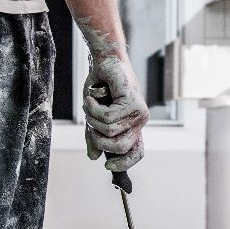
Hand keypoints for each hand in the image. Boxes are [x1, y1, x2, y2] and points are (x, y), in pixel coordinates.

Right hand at [82, 53, 148, 171]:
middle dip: (99, 139)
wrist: (104, 61)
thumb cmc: (100, 88)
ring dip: (92, 119)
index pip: (136, 153)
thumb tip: (94, 158)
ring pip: (110, 131)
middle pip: (120, 147)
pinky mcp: (132, 101)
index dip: (124, 164)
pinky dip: (93, 108)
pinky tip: (92, 97)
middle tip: (90, 124)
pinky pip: (108, 117)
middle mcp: (139, 121)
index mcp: (133, 127)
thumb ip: (95, 136)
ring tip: (90, 104)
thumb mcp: (94, 117)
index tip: (107, 167)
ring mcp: (138, 112)